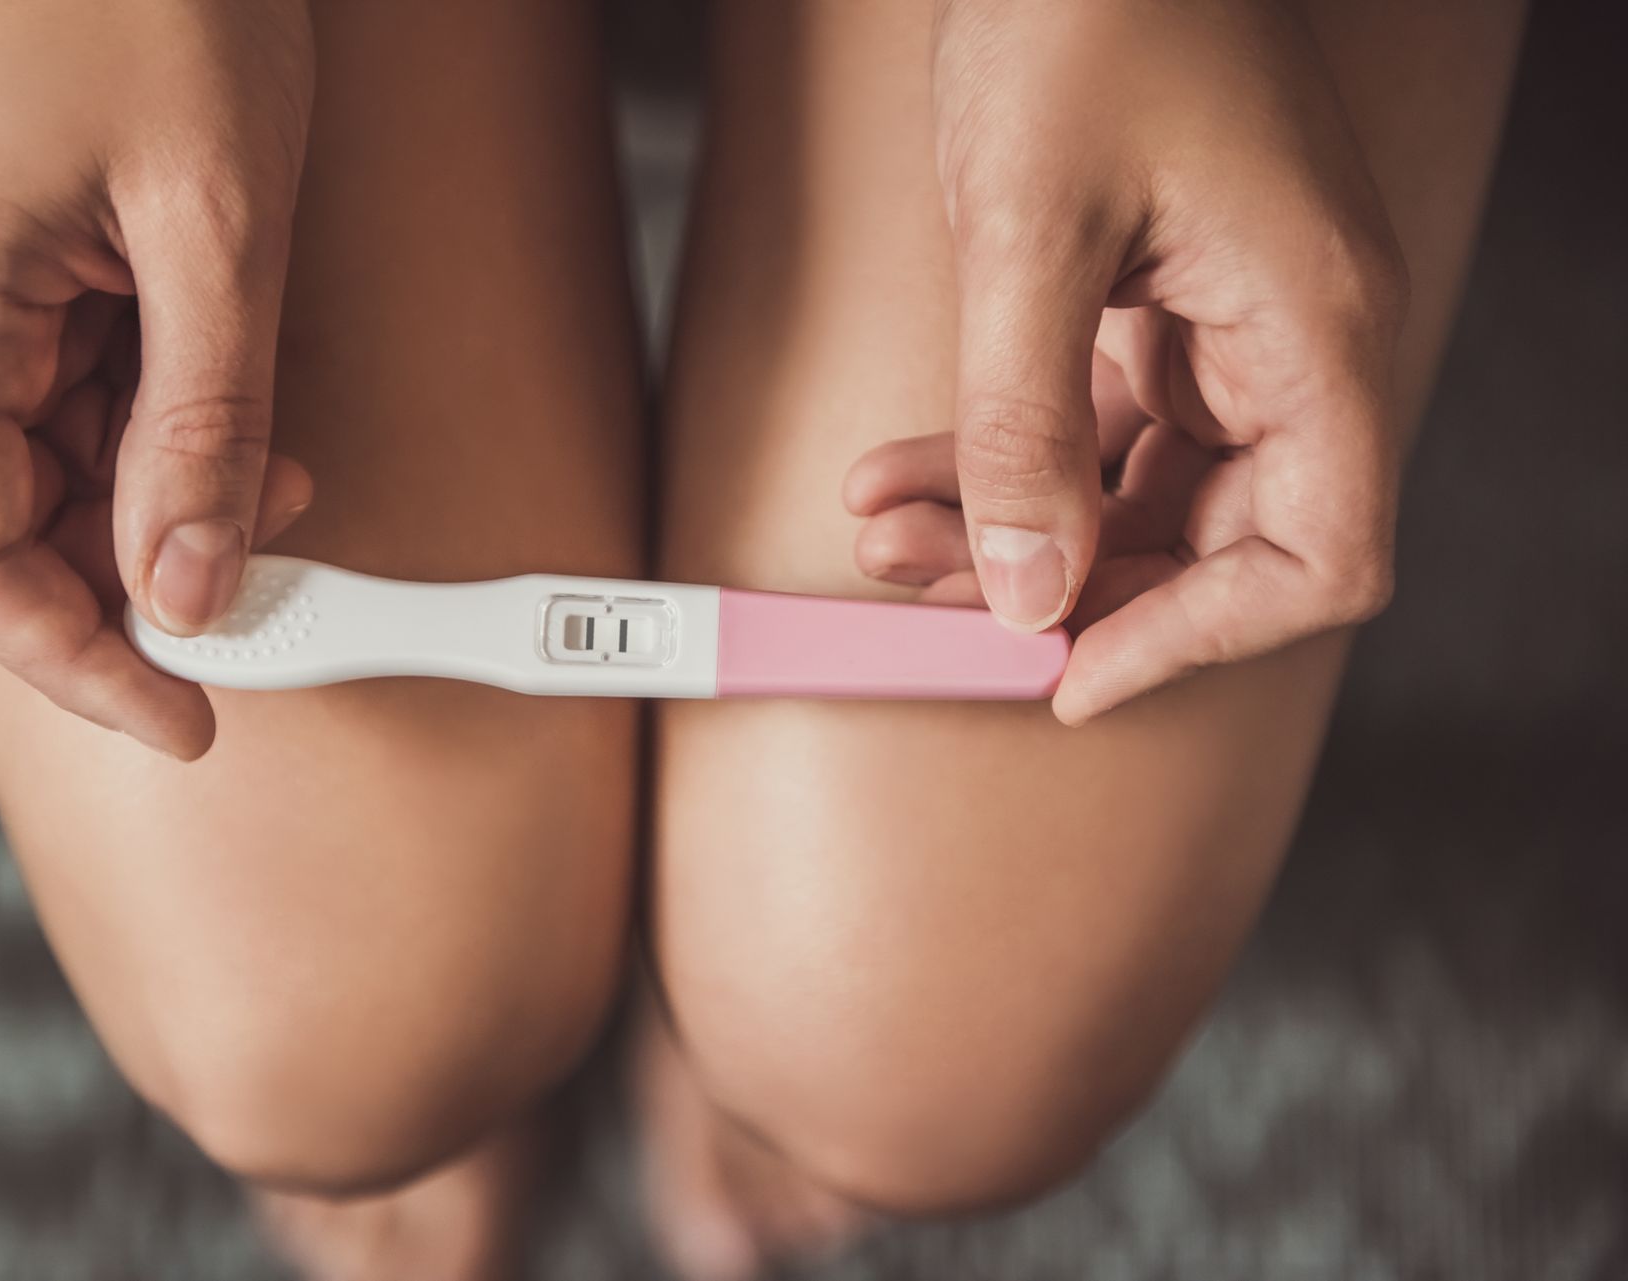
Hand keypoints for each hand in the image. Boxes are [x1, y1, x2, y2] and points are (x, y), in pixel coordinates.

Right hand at [0, 0, 316, 757]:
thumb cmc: (168, 0)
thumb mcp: (220, 228)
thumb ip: (204, 424)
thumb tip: (191, 582)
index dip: (75, 659)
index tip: (183, 718)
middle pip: (2, 522)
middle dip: (133, 584)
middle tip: (260, 616)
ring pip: (45, 469)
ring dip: (163, 508)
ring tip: (281, 497)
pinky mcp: (9, 269)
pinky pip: (71, 400)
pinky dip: (161, 438)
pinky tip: (246, 435)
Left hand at [848, 0, 1408, 723]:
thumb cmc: (1084, 17)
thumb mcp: (1028, 233)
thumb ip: (1027, 426)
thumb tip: (1026, 591)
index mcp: (1314, 324)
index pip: (1319, 554)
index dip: (1203, 637)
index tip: (1072, 671)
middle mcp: (1292, 336)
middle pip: (1211, 537)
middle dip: (1058, 577)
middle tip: (923, 597)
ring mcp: (1230, 322)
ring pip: (1131, 485)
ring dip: (1004, 521)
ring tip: (881, 532)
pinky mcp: (1165, 304)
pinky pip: (1092, 422)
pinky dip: (1000, 454)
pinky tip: (900, 473)